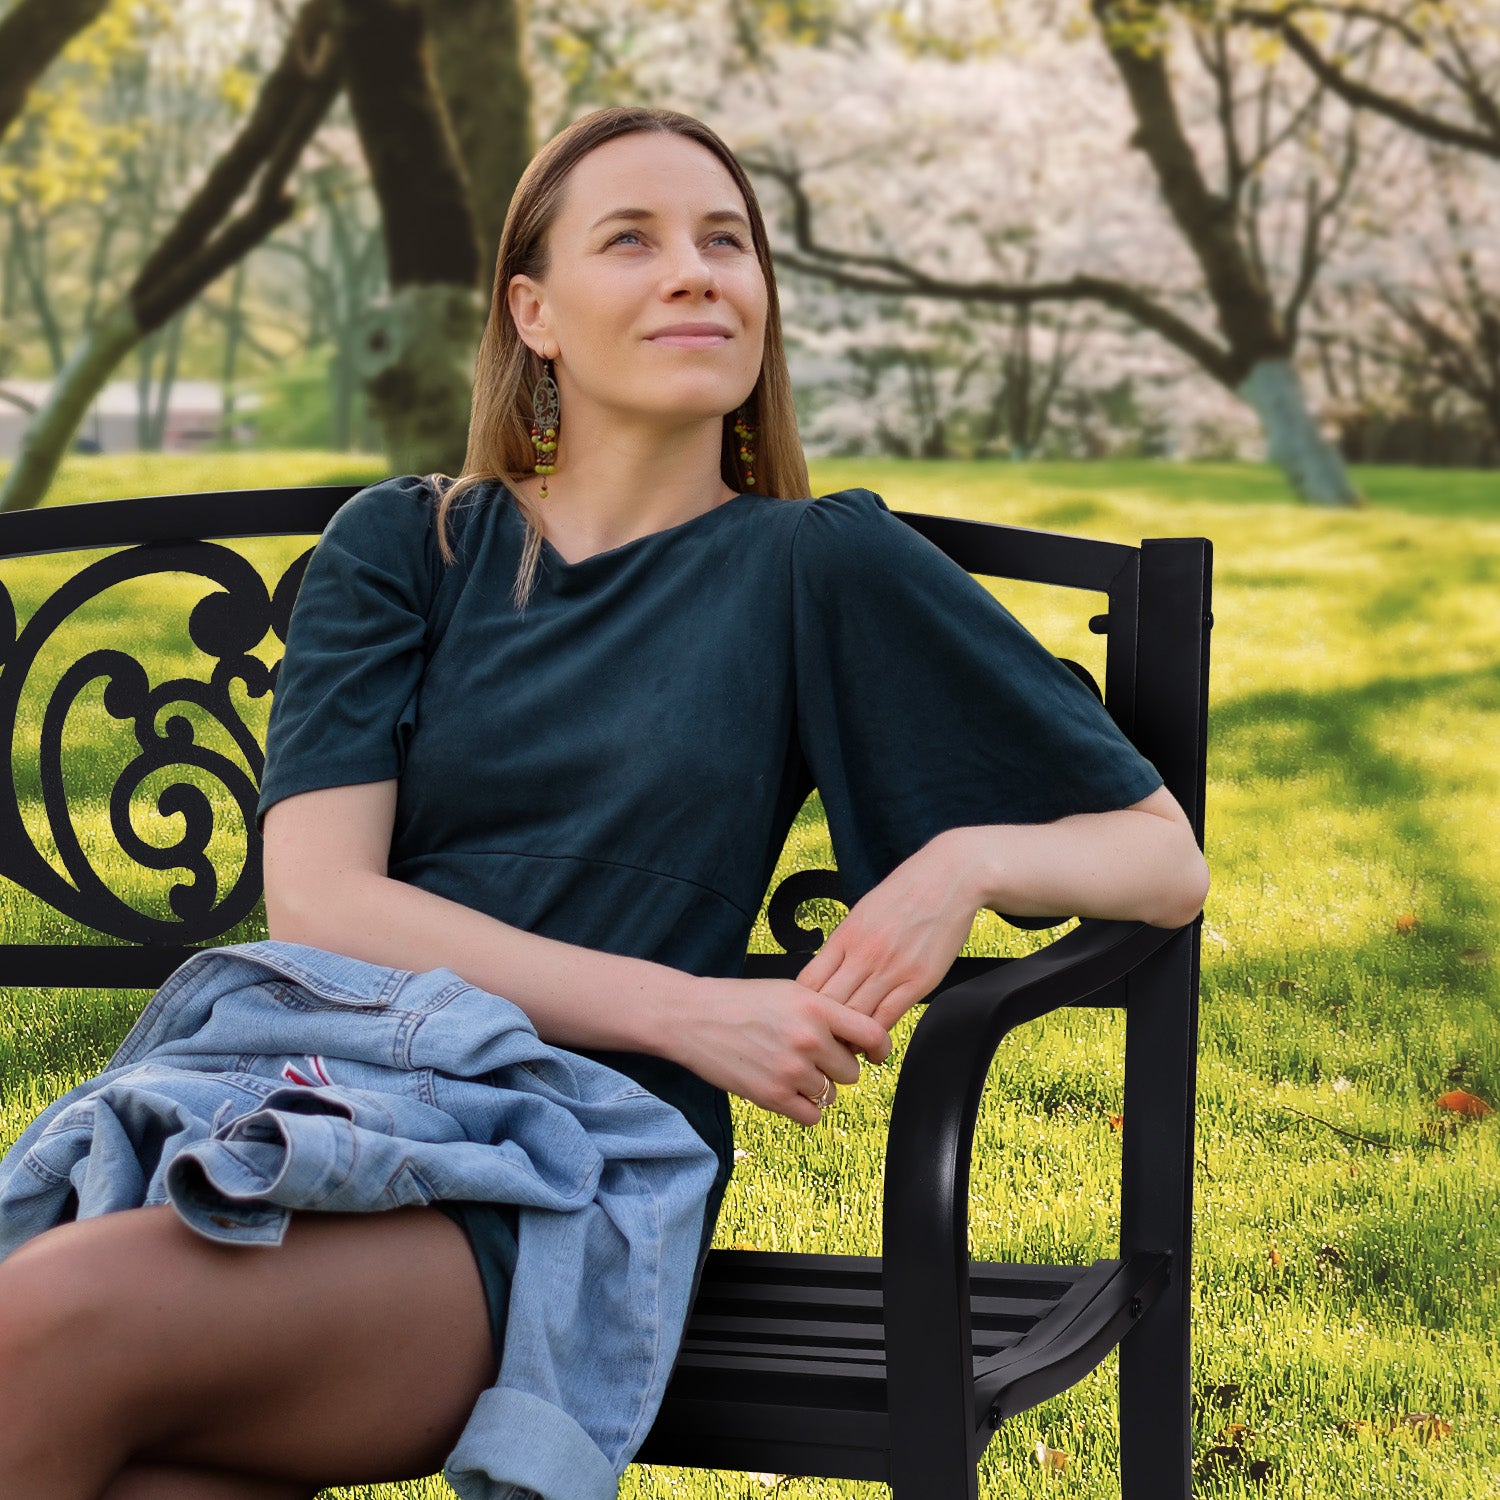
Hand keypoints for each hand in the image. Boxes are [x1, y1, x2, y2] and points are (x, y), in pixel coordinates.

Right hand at [669, 976, 892, 1128]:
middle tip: (813, 1059)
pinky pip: (812, 1115)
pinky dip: (804, 1108)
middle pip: (851, 1071)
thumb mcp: (790, 991)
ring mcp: (792, 1070)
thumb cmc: (740, 1001)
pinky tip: (788, 1091)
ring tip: (790, 1070)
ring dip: (817, 1087)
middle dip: (837, 1068)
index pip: (872, 1035)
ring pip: (831, 1094)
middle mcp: (809, 1039)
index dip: (880, 1048)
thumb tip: (857, 1038)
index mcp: (817, 1007)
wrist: (693, 1017)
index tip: (875, 1055)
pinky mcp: (773, 1096)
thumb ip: (825, 1012)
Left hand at [794, 830, 981, 1033]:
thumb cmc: (906, 892)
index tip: (808, 1018)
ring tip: (846, 1049)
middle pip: (828, 1005)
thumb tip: (828, 970)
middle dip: (822, 1028)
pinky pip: (887, 1018)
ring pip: (856, 1017)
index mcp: (845, 936)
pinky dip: (876, 1036)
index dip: (804, 1007)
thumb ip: (845, 943)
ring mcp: (891, 969)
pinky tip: (872, 1044)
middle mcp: (863, 954)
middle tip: (822, 1041)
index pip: (809, 983)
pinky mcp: (918, 980)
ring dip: (849, 1038)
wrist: (949, 878)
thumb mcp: (863, 912)